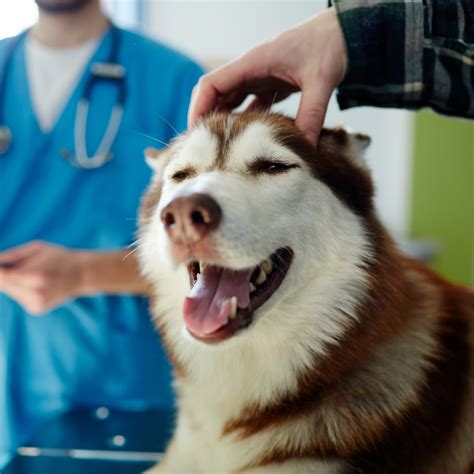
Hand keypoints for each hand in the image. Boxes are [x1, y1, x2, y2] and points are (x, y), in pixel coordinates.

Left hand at [0, 241, 84, 314]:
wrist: (82, 275)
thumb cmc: (59, 257)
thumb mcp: (38, 248)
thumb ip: (13, 254)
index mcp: (36, 275)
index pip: (2, 277)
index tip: (0, 266)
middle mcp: (36, 293)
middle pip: (3, 285)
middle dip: (3, 276)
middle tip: (12, 266)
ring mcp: (37, 304)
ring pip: (10, 292)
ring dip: (13, 283)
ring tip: (31, 274)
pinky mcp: (37, 309)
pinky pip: (20, 298)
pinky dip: (22, 290)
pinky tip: (36, 285)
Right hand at [188, 7, 347, 143]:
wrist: (345, 34)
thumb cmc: (330, 46)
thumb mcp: (321, 80)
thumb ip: (311, 114)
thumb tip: (305, 147)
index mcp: (254, 61)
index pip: (212, 84)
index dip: (199, 108)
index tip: (196, 133)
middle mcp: (251, 69)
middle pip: (215, 94)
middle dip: (207, 118)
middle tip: (206, 148)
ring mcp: (259, 76)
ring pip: (230, 100)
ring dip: (223, 121)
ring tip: (221, 148)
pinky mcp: (270, 84)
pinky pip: (248, 104)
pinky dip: (243, 121)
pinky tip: (245, 140)